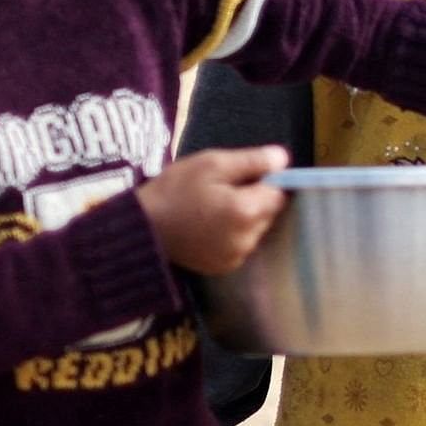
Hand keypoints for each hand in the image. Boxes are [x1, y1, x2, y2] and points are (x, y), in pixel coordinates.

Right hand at [140, 145, 289, 275]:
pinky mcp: (224, 267)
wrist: (141, 227)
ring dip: (244, 218)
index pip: (278, 192)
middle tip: (221, 190)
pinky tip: (209, 226)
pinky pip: (241, 245)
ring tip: (212, 208)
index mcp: (246, 211)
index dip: (264, 180)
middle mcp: (247, 239)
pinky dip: (232, 235)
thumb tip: (284, 158)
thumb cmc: (174, 190)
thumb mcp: (211, 164)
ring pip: (256, 230)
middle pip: (268, 212)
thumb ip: (252, 161)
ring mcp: (236, 256)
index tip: (241, 175)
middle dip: (254, 199)